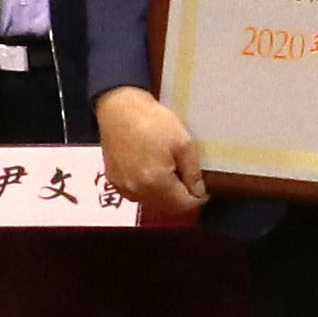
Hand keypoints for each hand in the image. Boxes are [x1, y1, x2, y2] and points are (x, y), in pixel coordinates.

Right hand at [99, 88, 204, 220]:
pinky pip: (136, 194)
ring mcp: (123, 187)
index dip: (197, 199)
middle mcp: (137, 190)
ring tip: (171, 175)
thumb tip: (198, 192)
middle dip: (181, 199)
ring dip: (164, 196)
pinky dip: (147, 190)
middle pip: (166, 207)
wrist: (119, 108)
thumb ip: (193, 172)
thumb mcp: (183, 143)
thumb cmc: (152, 121)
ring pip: (151, 202)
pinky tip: (152, 173)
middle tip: (189, 183)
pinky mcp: (113, 180)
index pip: (183, 205)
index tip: (204, 190)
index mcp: (156, 182)